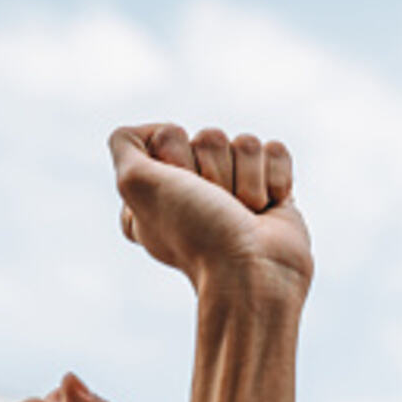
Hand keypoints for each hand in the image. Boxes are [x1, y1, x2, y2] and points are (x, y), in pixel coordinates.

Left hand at [108, 123, 312, 295]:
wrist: (251, 272)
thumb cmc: (196, 234)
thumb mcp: (136, 184)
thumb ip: (124, 143)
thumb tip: (157, 129)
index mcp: (163, 187)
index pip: (169, 135)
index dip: (177, 160)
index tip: (180, 195)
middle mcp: (199, 187)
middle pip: (210, 136)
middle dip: (216, 171)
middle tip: (217, 208)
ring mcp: (239, 188)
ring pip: (247, 143)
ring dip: (247, 180)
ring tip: (243, 215)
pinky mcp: (274, 188)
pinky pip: (276, 152)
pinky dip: (275, 180)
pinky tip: (267, 210)